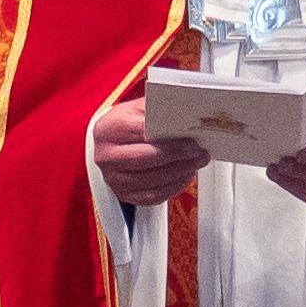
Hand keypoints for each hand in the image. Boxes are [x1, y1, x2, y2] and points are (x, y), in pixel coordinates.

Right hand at [90, 89, 201, 208]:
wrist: (107, 145)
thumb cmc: (124, 126)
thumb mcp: (136, 110)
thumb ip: (157, 110)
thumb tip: (186, 114)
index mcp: (109, 130)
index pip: (142, 133)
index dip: (169, 138)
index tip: (191, 139)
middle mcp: (107, 156)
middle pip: (147, 159)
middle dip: (178, 156)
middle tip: (198, 152)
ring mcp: (114, 178)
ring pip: (152, 180)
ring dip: (180, 172)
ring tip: (195, 162)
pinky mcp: (124, 194)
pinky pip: (153, 196)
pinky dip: (173, 187)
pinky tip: (184, 176)